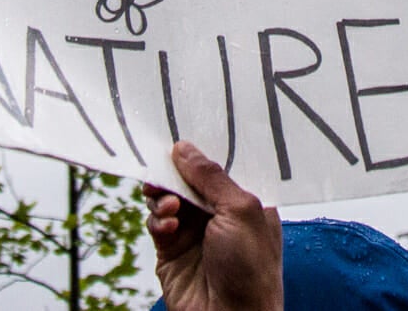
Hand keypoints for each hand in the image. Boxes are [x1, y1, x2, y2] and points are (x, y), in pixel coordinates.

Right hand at [145, 140, 281, 310]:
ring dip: (163, 196)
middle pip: (188, 180)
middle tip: (163, 167)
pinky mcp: (172, 252)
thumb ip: (211, 177)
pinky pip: (157, 224)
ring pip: (168, 199)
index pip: (219, 168)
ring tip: (170, 206)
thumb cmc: (250, 268)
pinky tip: (168, 226)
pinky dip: (158, 220)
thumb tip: (184, 148)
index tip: (181, 139)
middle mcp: (219, 215)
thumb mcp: (240, 210)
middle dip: (174, 173)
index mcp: (245, 202)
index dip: (201, 153)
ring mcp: (194, 233)